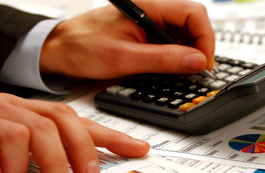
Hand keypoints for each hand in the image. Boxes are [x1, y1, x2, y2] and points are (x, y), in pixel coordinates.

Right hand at [0, 91, 149, 172]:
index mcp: (27, 111)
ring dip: (23, 167)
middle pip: (56, 125)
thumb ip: (47, 148)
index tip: (138, 150)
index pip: (77, 119)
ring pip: (23, 136)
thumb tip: (88, 166)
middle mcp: (9, 108)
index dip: (110, 136)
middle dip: (74, 157)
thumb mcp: (16, 141)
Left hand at [39, 0, 214, 79]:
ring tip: (184, 73)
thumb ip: (163, 59)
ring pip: (185, 34)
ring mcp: (150, 23)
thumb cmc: (81, 47)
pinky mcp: (146, 35)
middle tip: (197, 71)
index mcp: (148, 7)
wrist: (59, 50)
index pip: (194, 14)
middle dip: (200, 47)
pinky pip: (171, 43)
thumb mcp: (124, 58)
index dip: (205, 39)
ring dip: (189, 54)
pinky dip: (177, 57)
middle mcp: (152, 11)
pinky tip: (172, 70)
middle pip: (193, 23)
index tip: (203, 63)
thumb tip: (196, 61)